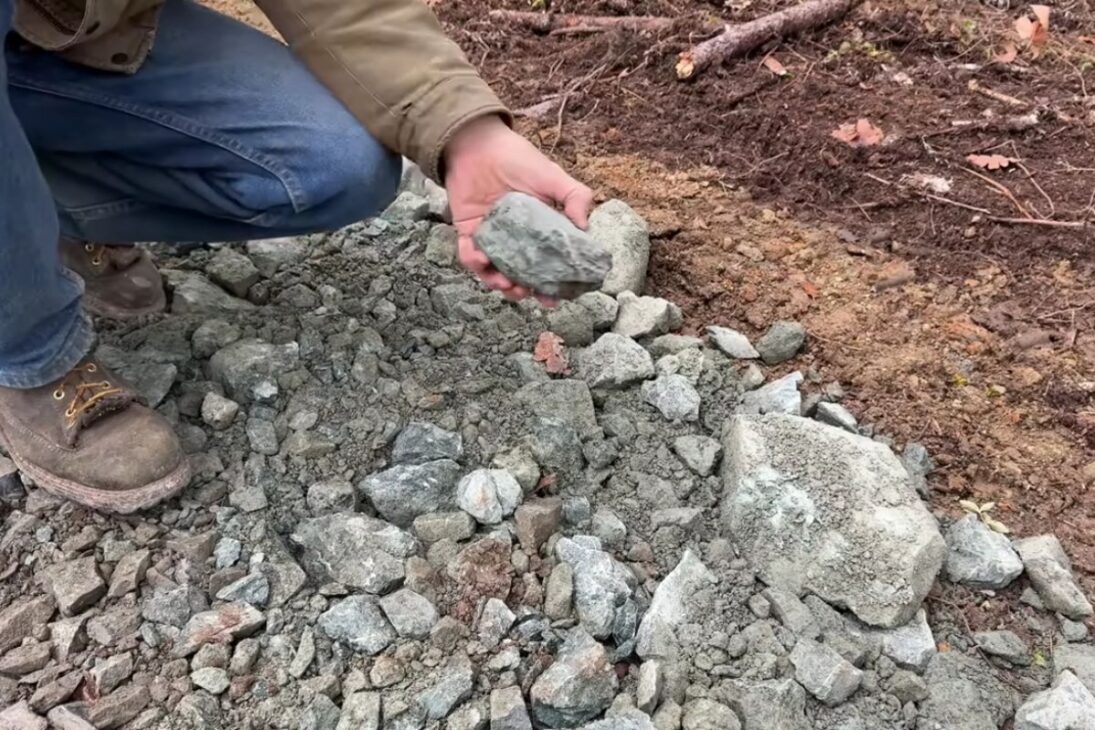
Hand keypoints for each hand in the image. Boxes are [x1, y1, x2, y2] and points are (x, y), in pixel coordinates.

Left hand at [444, 115, 593, 301]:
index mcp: (538, 229)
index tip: (557, 296)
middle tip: (531, 295)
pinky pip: (468, 255)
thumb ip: (575, 197)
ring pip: (494, 271)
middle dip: (525, 290)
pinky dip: (475, 262)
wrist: (478, 142)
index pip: (546, 262)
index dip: (552, 282)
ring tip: (508, 285)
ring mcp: (491, 236)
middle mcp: (514, 238)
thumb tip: (585, 228)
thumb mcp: (553, 176)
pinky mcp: (467, 230)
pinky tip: (483, 261)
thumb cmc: (518, 158)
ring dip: (500, 283)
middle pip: (520, 274)